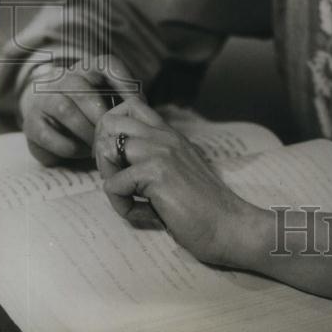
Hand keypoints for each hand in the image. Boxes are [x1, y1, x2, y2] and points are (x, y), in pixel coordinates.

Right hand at [19, 55, 143, 166]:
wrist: (50, 117)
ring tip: (99, 147)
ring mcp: (44, 99)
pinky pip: (48, 134)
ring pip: (65, 109)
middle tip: (115, 134)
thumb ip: (128, 102)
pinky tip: (81, 152)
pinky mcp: (31, 122)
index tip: (139, 103)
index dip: (125, 82)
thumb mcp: (111, 101)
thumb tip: (145, 112)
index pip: (108, 64)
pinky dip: (68, 146)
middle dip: (102, 115)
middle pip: (83, 89)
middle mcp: (64, 78)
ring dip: (85, 131)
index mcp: (88, 69)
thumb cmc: (91, 111)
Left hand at [94, 97, 256, 265]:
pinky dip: (121, 205)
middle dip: (102, 152)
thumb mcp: (177, 172)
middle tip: (117, 178)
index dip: (111, 128)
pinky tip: (145, 213)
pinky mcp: (157, 173)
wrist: (229, 225)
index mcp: (170, 134)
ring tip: (130, 198)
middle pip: (111, 122)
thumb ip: (153, 160)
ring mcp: (161, 151)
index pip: (131, 105)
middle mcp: (165, 136)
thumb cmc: (203, 207)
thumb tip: (116, 164)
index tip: (118, 158)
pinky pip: (113, 185)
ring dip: (111, 179)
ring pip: (109, 150)